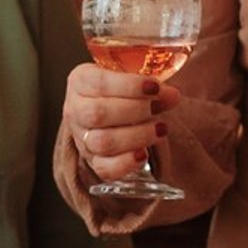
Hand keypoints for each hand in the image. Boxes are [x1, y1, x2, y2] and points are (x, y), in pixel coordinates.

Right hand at [63, 60, 177, 183]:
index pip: (98, 83)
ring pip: (102, 142)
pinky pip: (105, 169)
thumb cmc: (122, 90)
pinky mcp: (93, 162)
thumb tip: (172, 95)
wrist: (112, 110)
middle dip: (135, 110)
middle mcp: (75, 110)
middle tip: (158, 107)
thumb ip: (152, 84)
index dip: (128, 86)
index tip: (154, 86)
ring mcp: (82, 139)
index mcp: (80, 81)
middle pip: (97, 113)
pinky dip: (126, 163)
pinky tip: (144, 154)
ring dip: (137, 136)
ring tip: (160, 129)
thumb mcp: (132, 78)